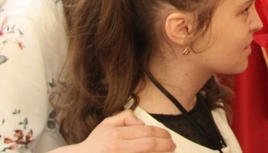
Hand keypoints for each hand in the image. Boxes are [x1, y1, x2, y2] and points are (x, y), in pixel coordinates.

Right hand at [59, 110, 175, 151]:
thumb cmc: (95, 144)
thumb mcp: (106, 124)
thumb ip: (125, 118)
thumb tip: (142, 123)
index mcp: (116, 136)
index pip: (146, 132)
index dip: (161, 134)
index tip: (169, 136)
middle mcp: (118, 149)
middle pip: (150, 145)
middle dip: (166, 145)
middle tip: (173, 145)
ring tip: (169, 152)